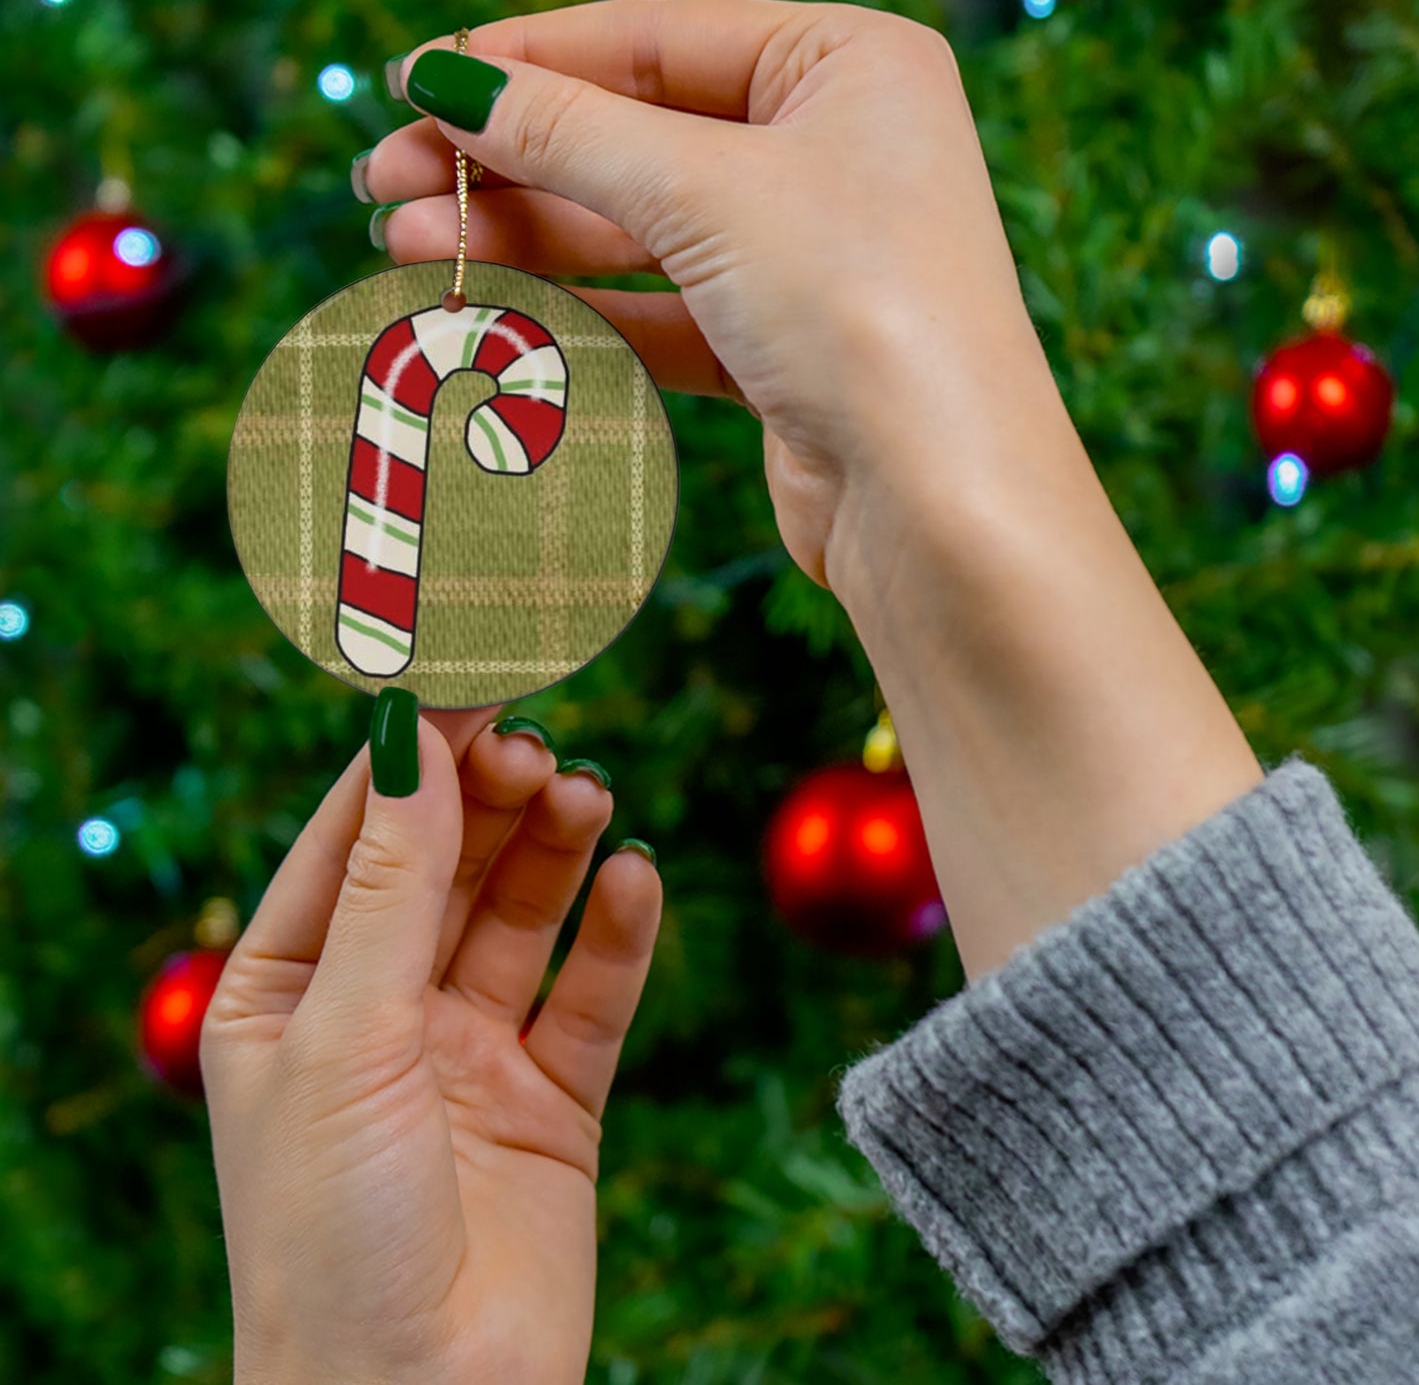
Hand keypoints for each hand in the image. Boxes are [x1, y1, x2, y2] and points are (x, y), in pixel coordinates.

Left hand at [201, 703, 661, 1384]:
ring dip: (555, 850)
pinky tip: (635, 880)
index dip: (411, 758)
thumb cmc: (331, 1234)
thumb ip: (391, 885)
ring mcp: (469, 1053)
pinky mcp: (552, 1099)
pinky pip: (592, 995)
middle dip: (490, 800)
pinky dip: (618, 934)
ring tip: (587, 796)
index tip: (470, 679)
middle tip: (538, 747)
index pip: (354, 838)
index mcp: (289, 991)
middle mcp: (380, 1011)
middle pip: (446, 865)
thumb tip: (413, 739)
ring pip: (521, 916)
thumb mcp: (345, 1036)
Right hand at [361, 0, 1056, 600]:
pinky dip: (578, 312)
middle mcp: (835, 151)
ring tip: (405, 248)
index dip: (526, 61)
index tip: (414, 83)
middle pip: (636, 137)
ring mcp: (809, 256)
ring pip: (639, 231)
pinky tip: (488, 309)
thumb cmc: (859, 308)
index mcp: (848, 65)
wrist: (938, 502)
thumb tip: (448, 81)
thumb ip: (570, 132)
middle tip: (384, 183)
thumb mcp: (705, 191)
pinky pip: (661, 313)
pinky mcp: (782, 350)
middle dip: (508, 161)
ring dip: (524, 239)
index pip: (654, 41)